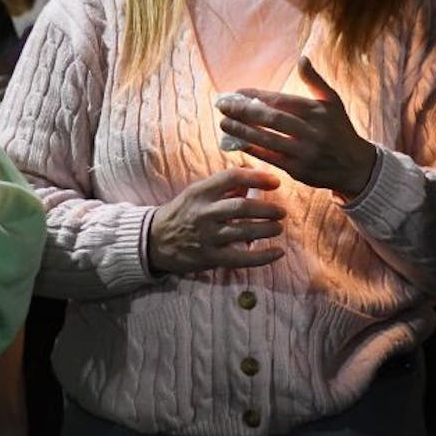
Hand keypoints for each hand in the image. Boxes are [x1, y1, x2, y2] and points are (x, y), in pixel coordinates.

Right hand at [148, 168, 286, 274]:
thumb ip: (224, 188)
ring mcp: (207, 236)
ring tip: (278, 228)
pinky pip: (241, 258)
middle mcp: (203, 212)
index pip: (232, 178)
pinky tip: (277, 252)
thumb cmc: (182, 213)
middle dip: (266, 209)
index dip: (257, 177)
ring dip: (267, 229)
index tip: (275, 181)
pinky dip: (263, 256)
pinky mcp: (210, 257)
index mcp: (200, 192)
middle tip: (281, 211)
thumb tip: (254, 181)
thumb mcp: (196, 194)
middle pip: (241, 207)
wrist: (154, 240)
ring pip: (244, 231)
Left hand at [216, 56, 377, 197]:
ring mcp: (305, 152)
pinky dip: (252, 149)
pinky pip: (270, 158)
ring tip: (223, 123)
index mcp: (318, 111)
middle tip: (223, 106)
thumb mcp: (332, 102)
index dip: (256, 96)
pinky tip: (236, 142)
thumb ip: (315, 81)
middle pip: (272, 119)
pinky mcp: (299, 171)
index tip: (236, 92)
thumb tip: (302, 58)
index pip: (281, 100)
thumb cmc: (339, 129)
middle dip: (244, 112)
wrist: (355, 166)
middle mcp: (312, 131)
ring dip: (242, 131)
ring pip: (268, 140)